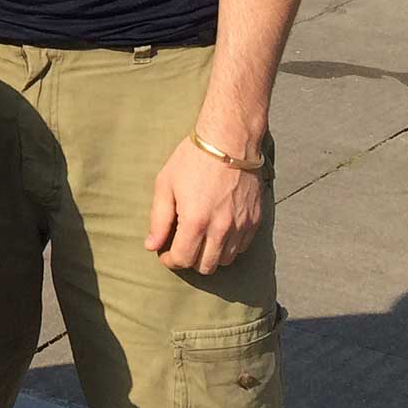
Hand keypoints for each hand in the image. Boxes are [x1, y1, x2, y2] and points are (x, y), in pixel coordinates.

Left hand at [146, 135, 266, 274]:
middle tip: (181, 246)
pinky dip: (229, 246)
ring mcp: (241, 226)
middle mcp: (221, 229)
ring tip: (199, 239)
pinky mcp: (256, 221)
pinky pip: (242, 247)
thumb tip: (151, 245)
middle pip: (205, 266)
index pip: (183, 259)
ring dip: (210, 255)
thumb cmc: (192, 160)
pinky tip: (218, 231)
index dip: (170, 260)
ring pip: (225, 260)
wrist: (230, 141)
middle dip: (189, 260)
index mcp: (195, 222)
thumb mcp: (165, 185)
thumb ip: (158, 219)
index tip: (164, 252)